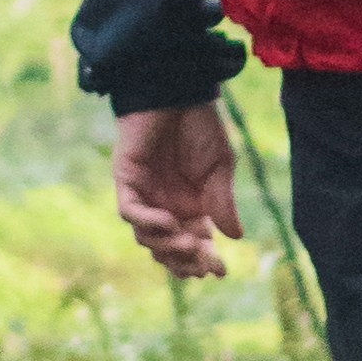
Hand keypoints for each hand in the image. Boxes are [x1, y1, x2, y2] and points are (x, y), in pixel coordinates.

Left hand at [113, 101, 241, 283]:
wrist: (176, 89)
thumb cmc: (199, 124)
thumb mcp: (220, 168)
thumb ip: (222, 203)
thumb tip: (234, 238)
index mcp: (190, 206)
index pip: (193, 245)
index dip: (204, 261)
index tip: (221, 271)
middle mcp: (164, 203)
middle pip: (167, 249)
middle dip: (185, 262)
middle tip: (204, 263)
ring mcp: (144, 193)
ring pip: (146, 237)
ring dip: (168, 246)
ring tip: (192, 242)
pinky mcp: (127, 177)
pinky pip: (130, 211)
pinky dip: (148, 222)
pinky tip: (170, 221)